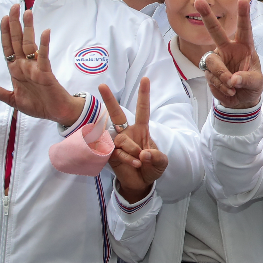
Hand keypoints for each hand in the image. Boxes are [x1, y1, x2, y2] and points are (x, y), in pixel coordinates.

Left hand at [0, 5, 84, 125]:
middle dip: (15, 24)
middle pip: (18, 41)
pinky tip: (45, 32)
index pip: (8, 48)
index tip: (4, 18)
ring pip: (30, 44)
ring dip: (28, 29)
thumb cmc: (38, 105)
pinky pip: (44, 57)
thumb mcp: (13, 100)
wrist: (56, 113)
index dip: (5, 33)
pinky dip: (44, 45)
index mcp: (16, 70)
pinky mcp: (46, 73)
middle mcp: (25, 65)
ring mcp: (36, 67)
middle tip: (15, 6)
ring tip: (28, 13)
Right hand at [98, 79, 166, 201]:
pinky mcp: (110, 155)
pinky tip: (135, 164)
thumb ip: (156, 156)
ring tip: (140, 160)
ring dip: (132, 150)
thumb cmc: (151, 167)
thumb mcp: (161, 162)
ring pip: (121, 140)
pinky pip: (117, 153)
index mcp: (141, 130)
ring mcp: (118, 144)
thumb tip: (143, 154)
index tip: (145, 79)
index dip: (144, 95)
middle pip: (117, 115)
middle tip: (102, 85)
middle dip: (109, 101)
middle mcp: (127, 133)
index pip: (142, 110)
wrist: (141, 183)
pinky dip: (128, 159)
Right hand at [197, 0, 262, 108]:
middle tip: (198, 1)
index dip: (243, 14)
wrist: (242, 100)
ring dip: (222, 75)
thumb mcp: (256, 83)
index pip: (244, 28)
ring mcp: (217, 59)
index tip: (242, 0)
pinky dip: (220, 85)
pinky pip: (211, 76)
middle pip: (216, 30)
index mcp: (244, 46)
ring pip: (212, 62)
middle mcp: (228, 48)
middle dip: (207, 16)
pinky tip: (228, 90)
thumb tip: (233, 79)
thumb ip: (246, 79)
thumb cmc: (252, 86)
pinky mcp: (209, 71)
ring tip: (232, 86)